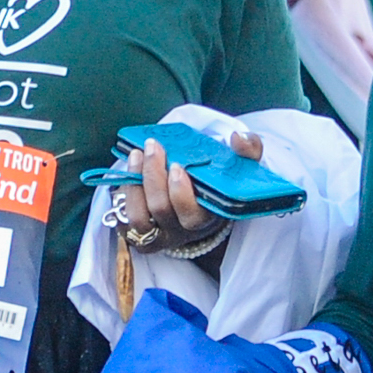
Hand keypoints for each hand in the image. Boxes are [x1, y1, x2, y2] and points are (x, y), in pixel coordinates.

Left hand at [116, 127, 262, 253]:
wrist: (204, 199)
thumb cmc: (222, 181)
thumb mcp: (242, 166)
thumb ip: (249, 150)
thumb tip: (238, 138)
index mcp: (208, 218)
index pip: (191, 216)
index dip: (180, 193)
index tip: (177, 165)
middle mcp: (183, 231)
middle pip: (161, 210)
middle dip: (153, 176)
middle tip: (153, 147)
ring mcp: (160, 234)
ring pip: (139, 218)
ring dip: (134, 184)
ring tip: (136, 156)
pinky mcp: (140, 234)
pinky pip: (124, 220)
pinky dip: (123, 194)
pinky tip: (129, 172)